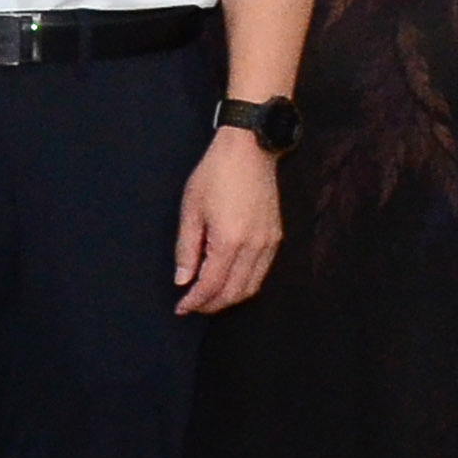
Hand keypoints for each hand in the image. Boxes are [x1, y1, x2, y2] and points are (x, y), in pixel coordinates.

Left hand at [173, 128, 282, 315]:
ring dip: (229, 298)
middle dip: (211, 304)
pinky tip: (229, 280)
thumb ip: (186, 249)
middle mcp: (254, 247)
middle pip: (234, 292)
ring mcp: (269, 243)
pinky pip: (261, 273)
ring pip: (251, 287)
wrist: (249, 149)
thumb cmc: (215, 174)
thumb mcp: (191, 210)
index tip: (181, 308)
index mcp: (229, 240)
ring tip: (208, 297)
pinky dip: (245, 284)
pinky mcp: (276, 237)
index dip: (195, 301)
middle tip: (192, 306)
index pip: (212, 285)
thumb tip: (183, 280)